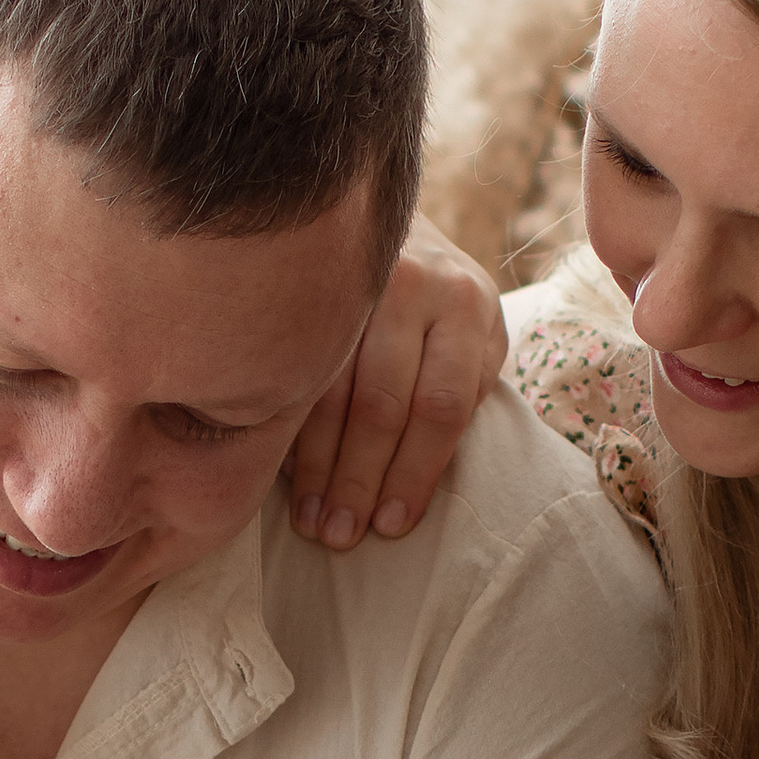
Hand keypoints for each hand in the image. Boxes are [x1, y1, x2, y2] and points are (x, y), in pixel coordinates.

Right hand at [288, 212, 505, 550]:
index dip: (415, 472)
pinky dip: (289, 430)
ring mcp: (351, 283)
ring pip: (329, 391)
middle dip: (359, 480)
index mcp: (464, 305)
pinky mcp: (306, 289)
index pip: (441, 406)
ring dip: (316, 467)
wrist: (387, 222)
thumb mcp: (474, 334)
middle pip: (381, 405)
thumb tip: (418, 471)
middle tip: (340, 536)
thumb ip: (462, 388)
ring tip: (310, 521)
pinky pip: (293, 371)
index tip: (391, 525)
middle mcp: (410, 286)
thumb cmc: (439, 304)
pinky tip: (284, 474)